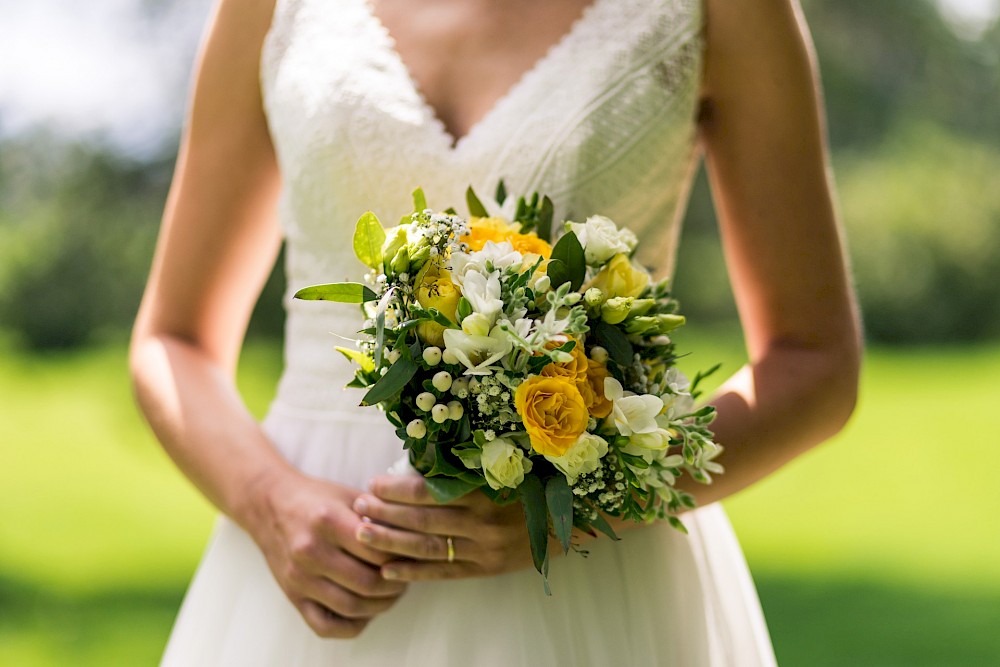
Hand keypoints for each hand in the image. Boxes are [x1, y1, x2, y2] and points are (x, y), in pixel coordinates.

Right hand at [247, 471, 407, 637]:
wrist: (269, 504)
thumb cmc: (316, 498)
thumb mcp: (348, 496)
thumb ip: (379, 515)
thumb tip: (413, 537)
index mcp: (328, 521)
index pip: (379, 550)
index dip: (402, 555)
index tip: (412, 553)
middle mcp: (311, 551)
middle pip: (368, 583)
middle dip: (396, 584)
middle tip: (406, 576)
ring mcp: (299, 578)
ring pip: (352, 607)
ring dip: (380, 605)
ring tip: (391, 592)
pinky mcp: (292, 596)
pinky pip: (326, 626)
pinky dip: (352, 625)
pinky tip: (365, 611)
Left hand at [352, 475, 533, 581]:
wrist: (570, 517)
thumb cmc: (532, 481)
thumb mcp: (502, 465)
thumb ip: (465, 467)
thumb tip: (418, 461)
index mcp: (484, 490)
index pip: (429, 492)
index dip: (396, 489)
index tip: (372, 483)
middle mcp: (483, 522)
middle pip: (422, 521)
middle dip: (385, 514)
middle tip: (358, 507)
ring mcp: (485, 549)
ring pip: (428, 548)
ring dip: (391, 543)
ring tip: (363, 535)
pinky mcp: (488, 569)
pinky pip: (444, 573)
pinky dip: (414, 572)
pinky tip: (388, 570)